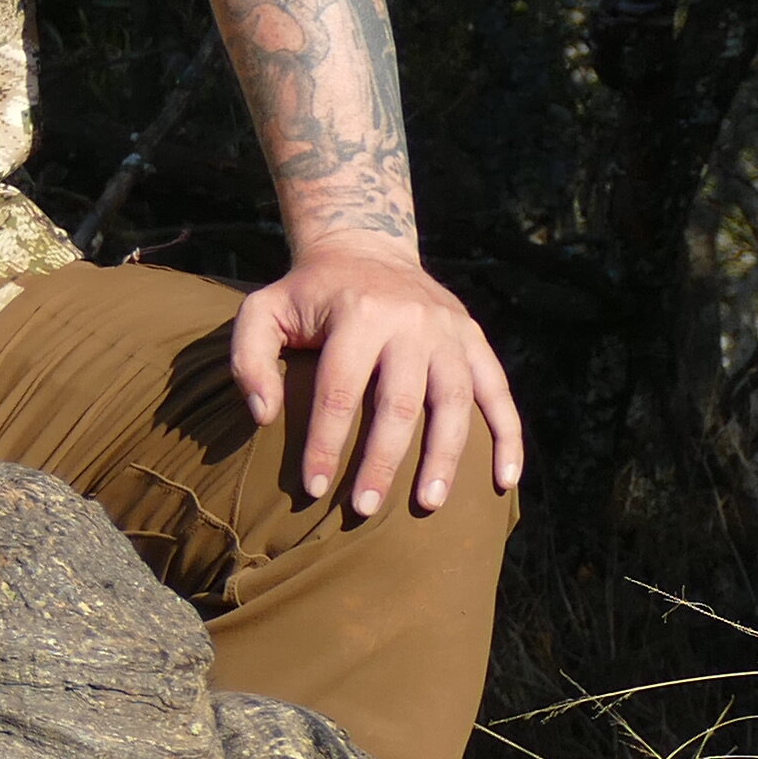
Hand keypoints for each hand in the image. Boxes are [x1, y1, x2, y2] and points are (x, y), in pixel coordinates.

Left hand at [228, 241, 523, 519]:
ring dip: (446, 458)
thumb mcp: (262, 312)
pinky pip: (499, 392)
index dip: (325, 443)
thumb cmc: (306, 294)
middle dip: (382, 461)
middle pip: (400, 404)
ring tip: (429, 504)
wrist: (366, 249)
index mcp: (358, 315)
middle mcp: (411, 322)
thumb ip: (249, 360)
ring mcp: (450, 332)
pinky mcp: (475, 340)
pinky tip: (504, 481)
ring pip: (455, 403)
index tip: (313, 488)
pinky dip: (508, 437)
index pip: (339, 391)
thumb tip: (263, 417)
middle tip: (364, 509)